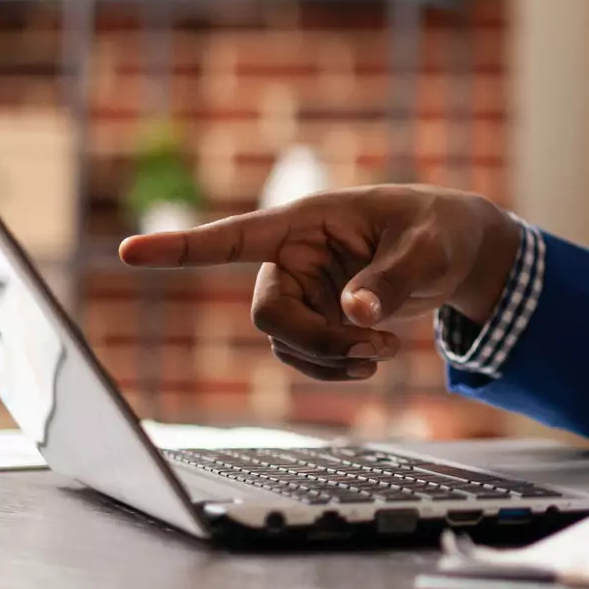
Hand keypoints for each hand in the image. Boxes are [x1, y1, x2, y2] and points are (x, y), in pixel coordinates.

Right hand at [118, 186, 519, 381]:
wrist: (459, 251)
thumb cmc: (441, 230)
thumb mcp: (429, 248)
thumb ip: (393, 279)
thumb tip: (356, 313)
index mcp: (308, 221)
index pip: (236, 236)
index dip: (182, 247)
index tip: (130, 252)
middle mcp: (292, 256)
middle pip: (270, 314)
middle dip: (317, 340)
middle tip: (374, 348)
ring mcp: (301, 291)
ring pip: (285, 344)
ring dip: (331, 358)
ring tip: (385, 351)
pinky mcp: (314, 318)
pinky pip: (303, 356)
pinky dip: (335, 366)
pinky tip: (373, 360)